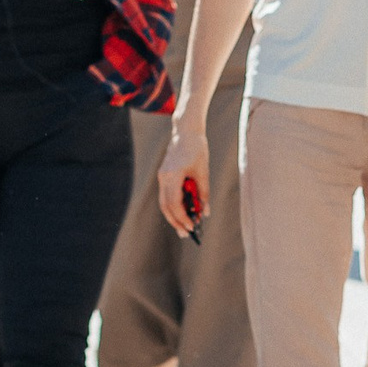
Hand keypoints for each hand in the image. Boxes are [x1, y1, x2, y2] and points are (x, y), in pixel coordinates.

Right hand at [157, 123, 210, 237]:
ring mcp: (162, 176)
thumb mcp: (204, 172)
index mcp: (173, 174)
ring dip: (173, 216)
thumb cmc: (197, 149)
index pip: (174, 203)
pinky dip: (173, 206)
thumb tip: (206, 213)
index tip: (192, 227)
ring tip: (184, 228)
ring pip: (164, 203)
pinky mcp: (164, 175)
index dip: (182, 217)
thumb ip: (204, 193)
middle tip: (186, 234)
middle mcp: (164, 177)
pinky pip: (166, 195)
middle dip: (176, 221)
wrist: (186, 131)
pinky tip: (183, 213)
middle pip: (165, 206)